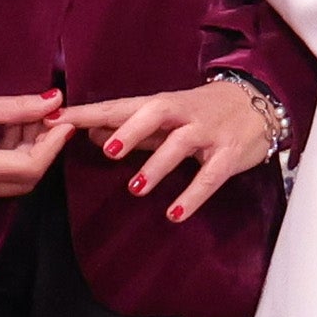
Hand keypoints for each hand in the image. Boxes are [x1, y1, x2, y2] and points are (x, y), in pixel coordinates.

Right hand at [0, 80, 75, 200]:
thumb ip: (17, 108)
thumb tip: (55, 101)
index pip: (29, 168)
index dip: (53, 146)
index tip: (66, 121)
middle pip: (24, 182)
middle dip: (42, 151)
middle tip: (49, 120)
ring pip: (10, 184)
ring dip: (26, 155)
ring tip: (27, 120)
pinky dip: (8, 160)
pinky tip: (9, 132)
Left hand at [77, 77, 283, 219]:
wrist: (260, 103)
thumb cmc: (204, 111)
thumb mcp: (167, 117)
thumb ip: (132, 128)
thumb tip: (90, 133)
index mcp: (163, 105)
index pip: (121, 106)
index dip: (89, 113)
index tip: (56, 120)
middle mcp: (184, 114)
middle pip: (155, 113)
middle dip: (131, 130)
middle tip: (108, 152)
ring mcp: (208, 133)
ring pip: (182, 144)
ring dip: (158, 165)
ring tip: (136, 188)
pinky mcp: (228, 154)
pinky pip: (211, 176)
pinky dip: (193, 194)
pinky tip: (174, 213)